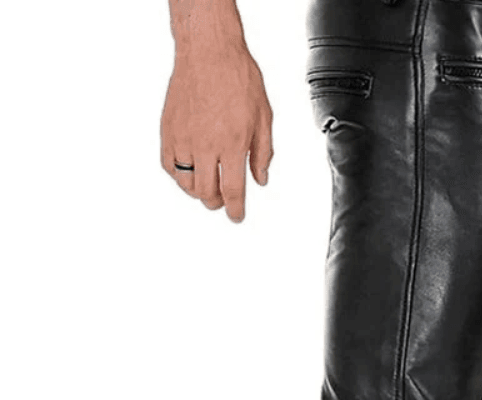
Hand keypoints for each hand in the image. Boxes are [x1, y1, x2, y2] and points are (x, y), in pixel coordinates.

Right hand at [160, 38, 273, 222]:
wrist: (209, 50)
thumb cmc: (240, 80)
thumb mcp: (264, 118)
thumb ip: (263, 153)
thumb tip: (260, 180)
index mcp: (233, 145)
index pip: (233, 191)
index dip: (235, 210)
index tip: (237, 218)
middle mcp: (206, 145)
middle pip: (207, 193)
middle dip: (217, 203)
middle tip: (223, 201)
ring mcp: (183, 137)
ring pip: (186, 183)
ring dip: (197, 192)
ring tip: (207, 187)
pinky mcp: (168, 128)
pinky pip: (168, 164)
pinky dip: (178, 175)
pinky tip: (189, 171)